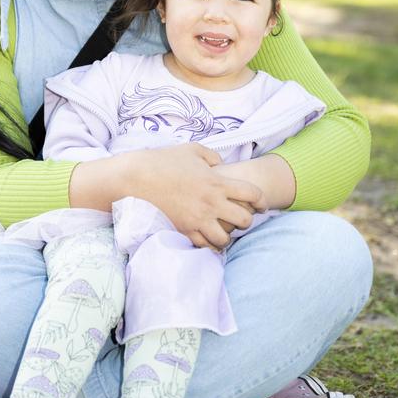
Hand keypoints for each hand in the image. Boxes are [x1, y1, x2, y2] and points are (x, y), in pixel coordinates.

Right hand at [125, 144, 265, 249]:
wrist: (136, 178)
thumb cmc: (163, 160)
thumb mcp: (191, 150)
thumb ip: (212, 157)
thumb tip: (221, 165)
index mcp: (217, 182)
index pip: (252, 193)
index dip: (262, 200)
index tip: (262, 204)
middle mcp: (211, 203)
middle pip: (244, 220)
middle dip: (247, 220)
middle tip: (241, 218)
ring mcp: (197, 219)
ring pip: (226, 239)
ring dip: (228, 235)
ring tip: (222, 230)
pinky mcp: (183, 230)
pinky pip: (204, 246)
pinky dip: (209, 245)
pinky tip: (207, 239)